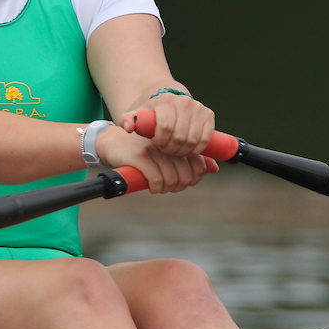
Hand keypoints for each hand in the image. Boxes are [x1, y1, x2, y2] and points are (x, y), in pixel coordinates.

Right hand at [94, 123, 213, 194]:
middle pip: (187, 175)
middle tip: (168, 186)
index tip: (181, 182)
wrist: (113, 141)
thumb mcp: (168, 151)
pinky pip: (157, 179)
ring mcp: (155, 149)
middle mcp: (170, 143)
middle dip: (179, 186)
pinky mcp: (141, 156)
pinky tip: (152, 187)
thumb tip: (214, 169)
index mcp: (179, 140)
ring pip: (172, 179)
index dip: (193, 179)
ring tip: (159, 187)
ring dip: (167, 189)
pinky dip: (156, 188)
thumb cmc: (143, 148)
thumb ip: (191, 159)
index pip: (199, 166)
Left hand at [120, 91, 214, 157]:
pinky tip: (187, 150)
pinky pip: (205, 139)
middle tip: (165, 150)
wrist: (168, 102)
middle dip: (171, 148)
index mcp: (165, 100)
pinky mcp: (208, 115)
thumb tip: (128, 128)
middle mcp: (184, 102)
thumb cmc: (151, 114)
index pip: (166, 127)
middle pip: (179, 136)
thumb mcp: (136, 116)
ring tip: (174, 150)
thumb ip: (126, 121)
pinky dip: (196, 149)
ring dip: (183, 151)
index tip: (155, 144)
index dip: (160, 141)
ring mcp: (198, 108)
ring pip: (192, 140)